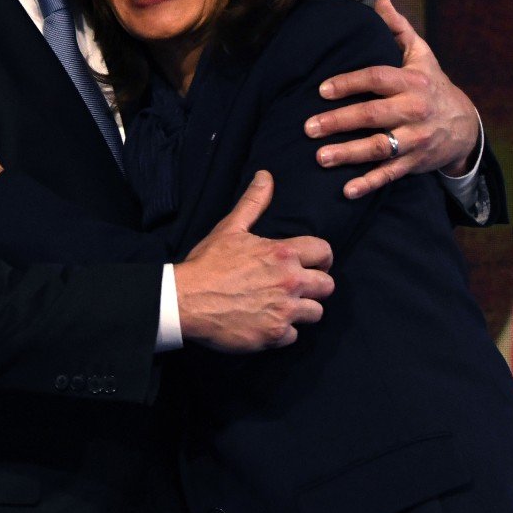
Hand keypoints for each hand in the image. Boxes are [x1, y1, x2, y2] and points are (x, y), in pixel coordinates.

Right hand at [173, 172, 334, 352]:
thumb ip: (253, 203)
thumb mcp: (230, 228)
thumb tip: (266, 176)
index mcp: (283, 253)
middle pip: (328, 286)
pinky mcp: (274, 335)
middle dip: (315, 286)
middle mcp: (290, 281)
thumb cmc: (207, 263)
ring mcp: (284, 310)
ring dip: (301, 310)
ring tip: (282, 306)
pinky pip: (294, 336)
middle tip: (296, 287)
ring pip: (316, 313)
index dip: (321, 257)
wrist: (184, 300)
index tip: (311, 263)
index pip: (325, 252)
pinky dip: (282, 332)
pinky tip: (266, 323)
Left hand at [305, 0, 479, 199]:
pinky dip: (369, 183)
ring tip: (320, 157)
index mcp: (412, 82)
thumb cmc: (434, 86)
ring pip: (379, 147)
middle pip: (373, 115)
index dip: (349, 83)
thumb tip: (380, 1)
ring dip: (349, 154)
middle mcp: (414, 111)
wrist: (465, 126)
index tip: (321, 89)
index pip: (377, 78)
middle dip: (339, 121)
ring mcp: (415, 139)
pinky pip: (390, 174)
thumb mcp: (421, 55)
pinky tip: (347, 190)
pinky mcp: (415, 163)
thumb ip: (398, 30)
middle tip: (308, 127)